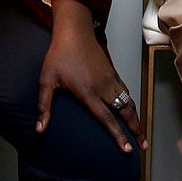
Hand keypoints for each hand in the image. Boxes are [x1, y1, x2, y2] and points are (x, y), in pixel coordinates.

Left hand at [36, 0, 144, 151]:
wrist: (74, 31)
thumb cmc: (59, 55)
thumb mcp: (46, 81)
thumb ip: (44, 107)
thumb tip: (39, 129)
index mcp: (88, 92)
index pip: (107, 119)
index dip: (118, 136)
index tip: (126, 149)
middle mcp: (104, 88)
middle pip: (125, 113)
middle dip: (135, 131)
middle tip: (142, 146)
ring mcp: (111, 79)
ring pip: (129, 103)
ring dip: (136, 119)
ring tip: (141, 134)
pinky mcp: (113, 73)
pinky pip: (126, 92)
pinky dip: (132, 105)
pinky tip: (132, 111)